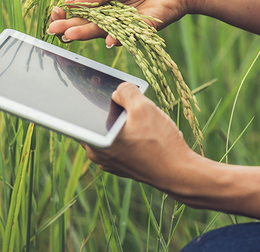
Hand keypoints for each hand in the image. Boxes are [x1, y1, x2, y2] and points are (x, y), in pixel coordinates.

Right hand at [48, 0, 201, 46]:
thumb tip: (71, 1)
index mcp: (106, 3)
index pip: (81, 12)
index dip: (67, 13)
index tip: (55, 12)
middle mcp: (114, 17)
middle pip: (89, 24)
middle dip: (70, 27)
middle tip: (54, 30)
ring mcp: (129, 25)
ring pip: (104, 32)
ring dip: (87, 34)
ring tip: (70, 35)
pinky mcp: (145, 29)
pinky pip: (131, 35)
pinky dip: (119, 38)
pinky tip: (108, 40)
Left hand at [83, 82, 197, 194]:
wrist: (180, 173)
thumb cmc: (160, 143)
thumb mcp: (143, 107)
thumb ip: (125, 91)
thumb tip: (118, 90)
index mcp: (95, 141)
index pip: (80, 114)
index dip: (87, 97)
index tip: (93, 85)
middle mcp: (97, 154)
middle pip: (98, 121)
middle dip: (111, 108)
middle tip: (126, 98)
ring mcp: (110, 162)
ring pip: (111, 131)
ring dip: (123, 121)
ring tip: (142, 116)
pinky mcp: (123, 166)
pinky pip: (121, 142)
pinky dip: (129, 134)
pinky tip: (146, 130)